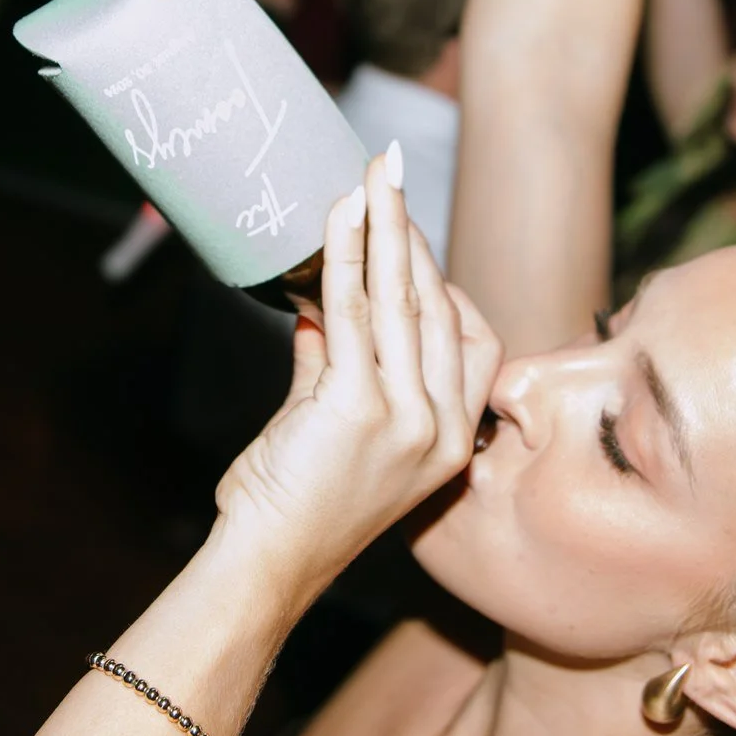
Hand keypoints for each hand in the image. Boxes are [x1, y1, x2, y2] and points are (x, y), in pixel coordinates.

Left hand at [215, 148, 503, 596]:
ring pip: (400, 300)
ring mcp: (409, 421)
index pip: (468, 338)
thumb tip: (318, 310)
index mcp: (454, 440)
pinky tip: (339, 218)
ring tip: (370, 175)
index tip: (404, 232)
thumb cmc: (294, 505)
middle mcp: (444, 430)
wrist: (266, 563)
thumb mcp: (330, 429)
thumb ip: (331, 369)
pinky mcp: (360, 410)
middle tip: (388, 171)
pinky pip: (353, 313)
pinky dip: (346, 257)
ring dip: (383, 227)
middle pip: (435, 306)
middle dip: (410, 231)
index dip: (439, 277)